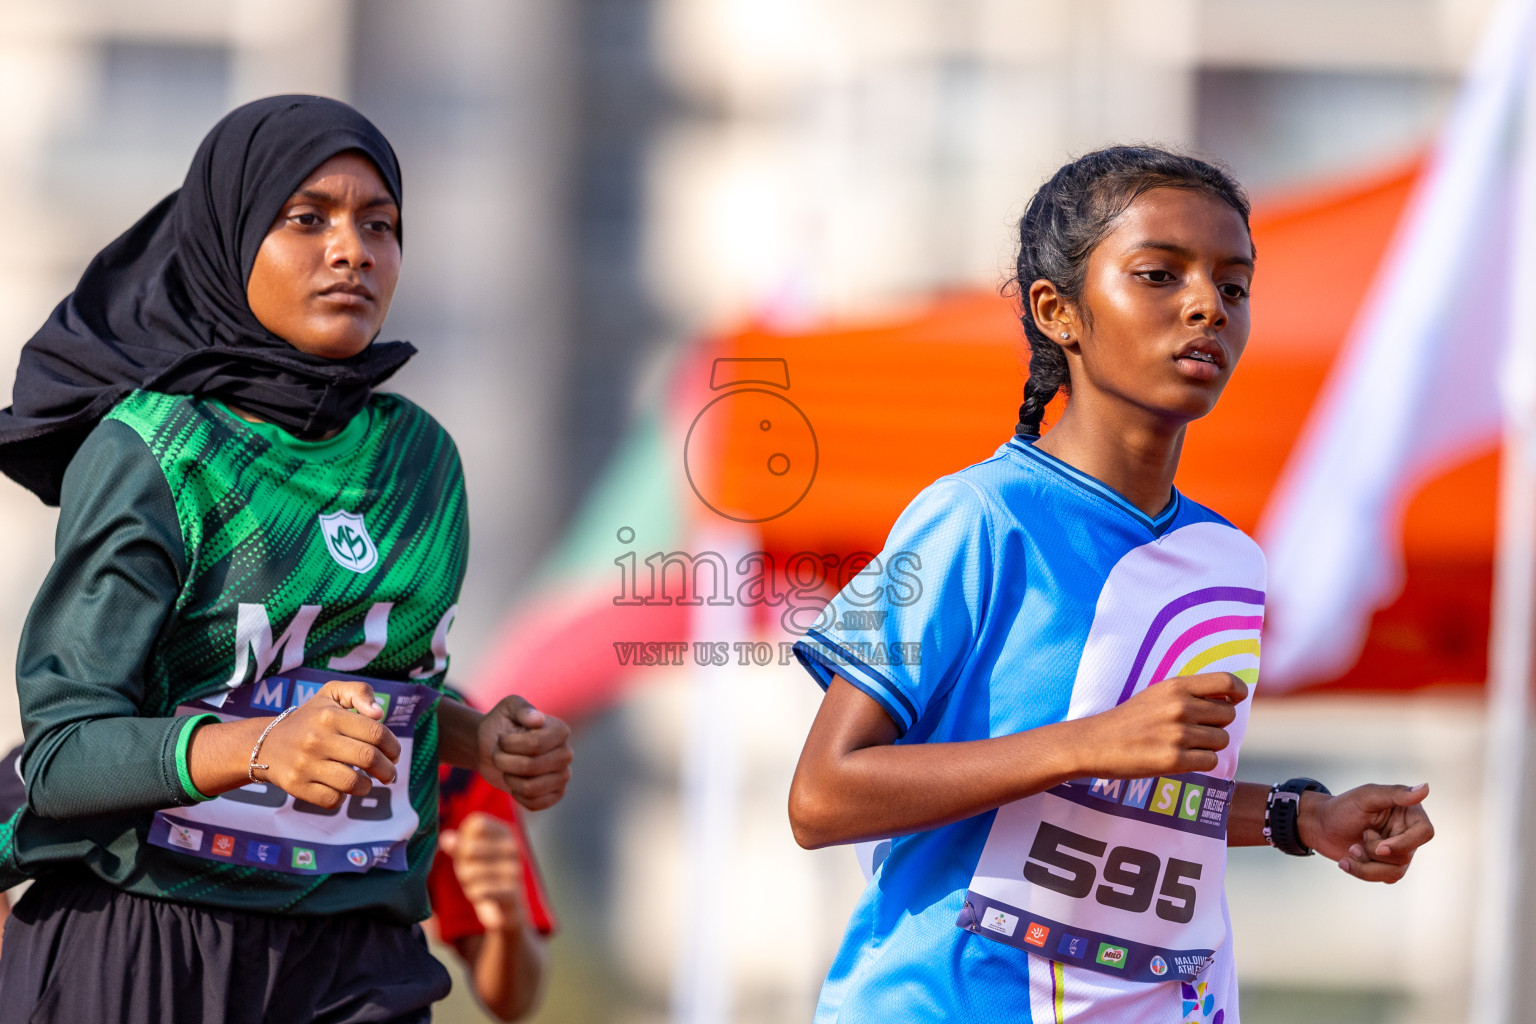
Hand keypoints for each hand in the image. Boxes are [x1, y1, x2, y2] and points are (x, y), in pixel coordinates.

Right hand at [253, 680, 400, 807]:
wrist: (267, 744)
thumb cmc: (311, 718)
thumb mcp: (332, 694)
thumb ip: (360, 693)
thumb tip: (379, 714)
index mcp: (329, 715)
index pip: (376, 732)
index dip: (393, 746)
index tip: (394, 754)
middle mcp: (316, 739)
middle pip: (368, 758)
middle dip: (387, 769)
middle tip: (389, 773)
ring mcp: (305, 764)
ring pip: (353, 783)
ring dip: (368, 786)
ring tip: (368, 782)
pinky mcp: (296, 786)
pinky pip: (332, 800)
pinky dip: (343, 797)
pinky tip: (342, 788)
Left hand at [440, 811, 525, 931]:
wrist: (508, 908)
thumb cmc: (485, 873)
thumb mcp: (469, 855)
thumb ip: (457, 844)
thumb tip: (446, 838)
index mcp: (505, 831)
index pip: (476, 822)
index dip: (464, 837)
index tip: (467, 848)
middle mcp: (514, 846)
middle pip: (469, 847)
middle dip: (461, 863)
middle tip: (469, 870)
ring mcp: (515, 868)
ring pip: (470, 872)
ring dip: (467, 881)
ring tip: (476, 883)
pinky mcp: (513, 891)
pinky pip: (480, 890)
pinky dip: (475, 894)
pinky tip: (482, 895)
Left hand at [476, 697, 572, 810]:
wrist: (491, 747)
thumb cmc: (501, 725)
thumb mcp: (507, 708)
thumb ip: (521, 708)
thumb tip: (538, 719)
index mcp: (560, 730)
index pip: (535, 744)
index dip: (509, 745)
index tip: (500, 738)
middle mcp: (566, 753)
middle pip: (531, 767)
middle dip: (504, 762)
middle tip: (498, 755)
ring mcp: (563, 776)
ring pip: (531, 788)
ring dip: (509, 779)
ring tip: (506, 769)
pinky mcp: (556, 794)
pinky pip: (535, 804)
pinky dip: (517, 795)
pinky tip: (515, 784)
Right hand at [1070, 672, 1247, 778]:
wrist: (1095, 743)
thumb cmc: (1128, 719)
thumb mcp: (1156, 695)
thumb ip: (1188, 694)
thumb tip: (1227, 701)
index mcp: (1176, 687)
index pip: (1227, 682)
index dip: (1238, 692)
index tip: (1234, 700)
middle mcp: (1180, 707)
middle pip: (1228, 716)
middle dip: (1217, 724)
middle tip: (1195, 729)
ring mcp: (1178, 734)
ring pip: (1222, 740)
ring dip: (1209, 745)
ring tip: (1185, 745)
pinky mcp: (1175, 760)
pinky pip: (1210, 761)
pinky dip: (1201, 762)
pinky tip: (1182, 758)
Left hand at [1299, 783, 1433, 882]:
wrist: (1320, 825)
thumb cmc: (1342, 807)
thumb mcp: (1366, 796)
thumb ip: (1395, 793)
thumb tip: (1425, 788)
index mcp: (1408, 813)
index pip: (1424, 833)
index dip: (1404, 844)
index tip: (1380, 848)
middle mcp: (1407, 833)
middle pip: (1406, 855)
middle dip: (1375, 851)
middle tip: (1358, 839)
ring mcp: (1398, 851)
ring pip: (1396, 871)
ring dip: (1367, 865)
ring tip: (1350, 850)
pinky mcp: (1386, 865)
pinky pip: (1385, 878)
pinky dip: (1363, 872)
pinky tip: (1346, 862)